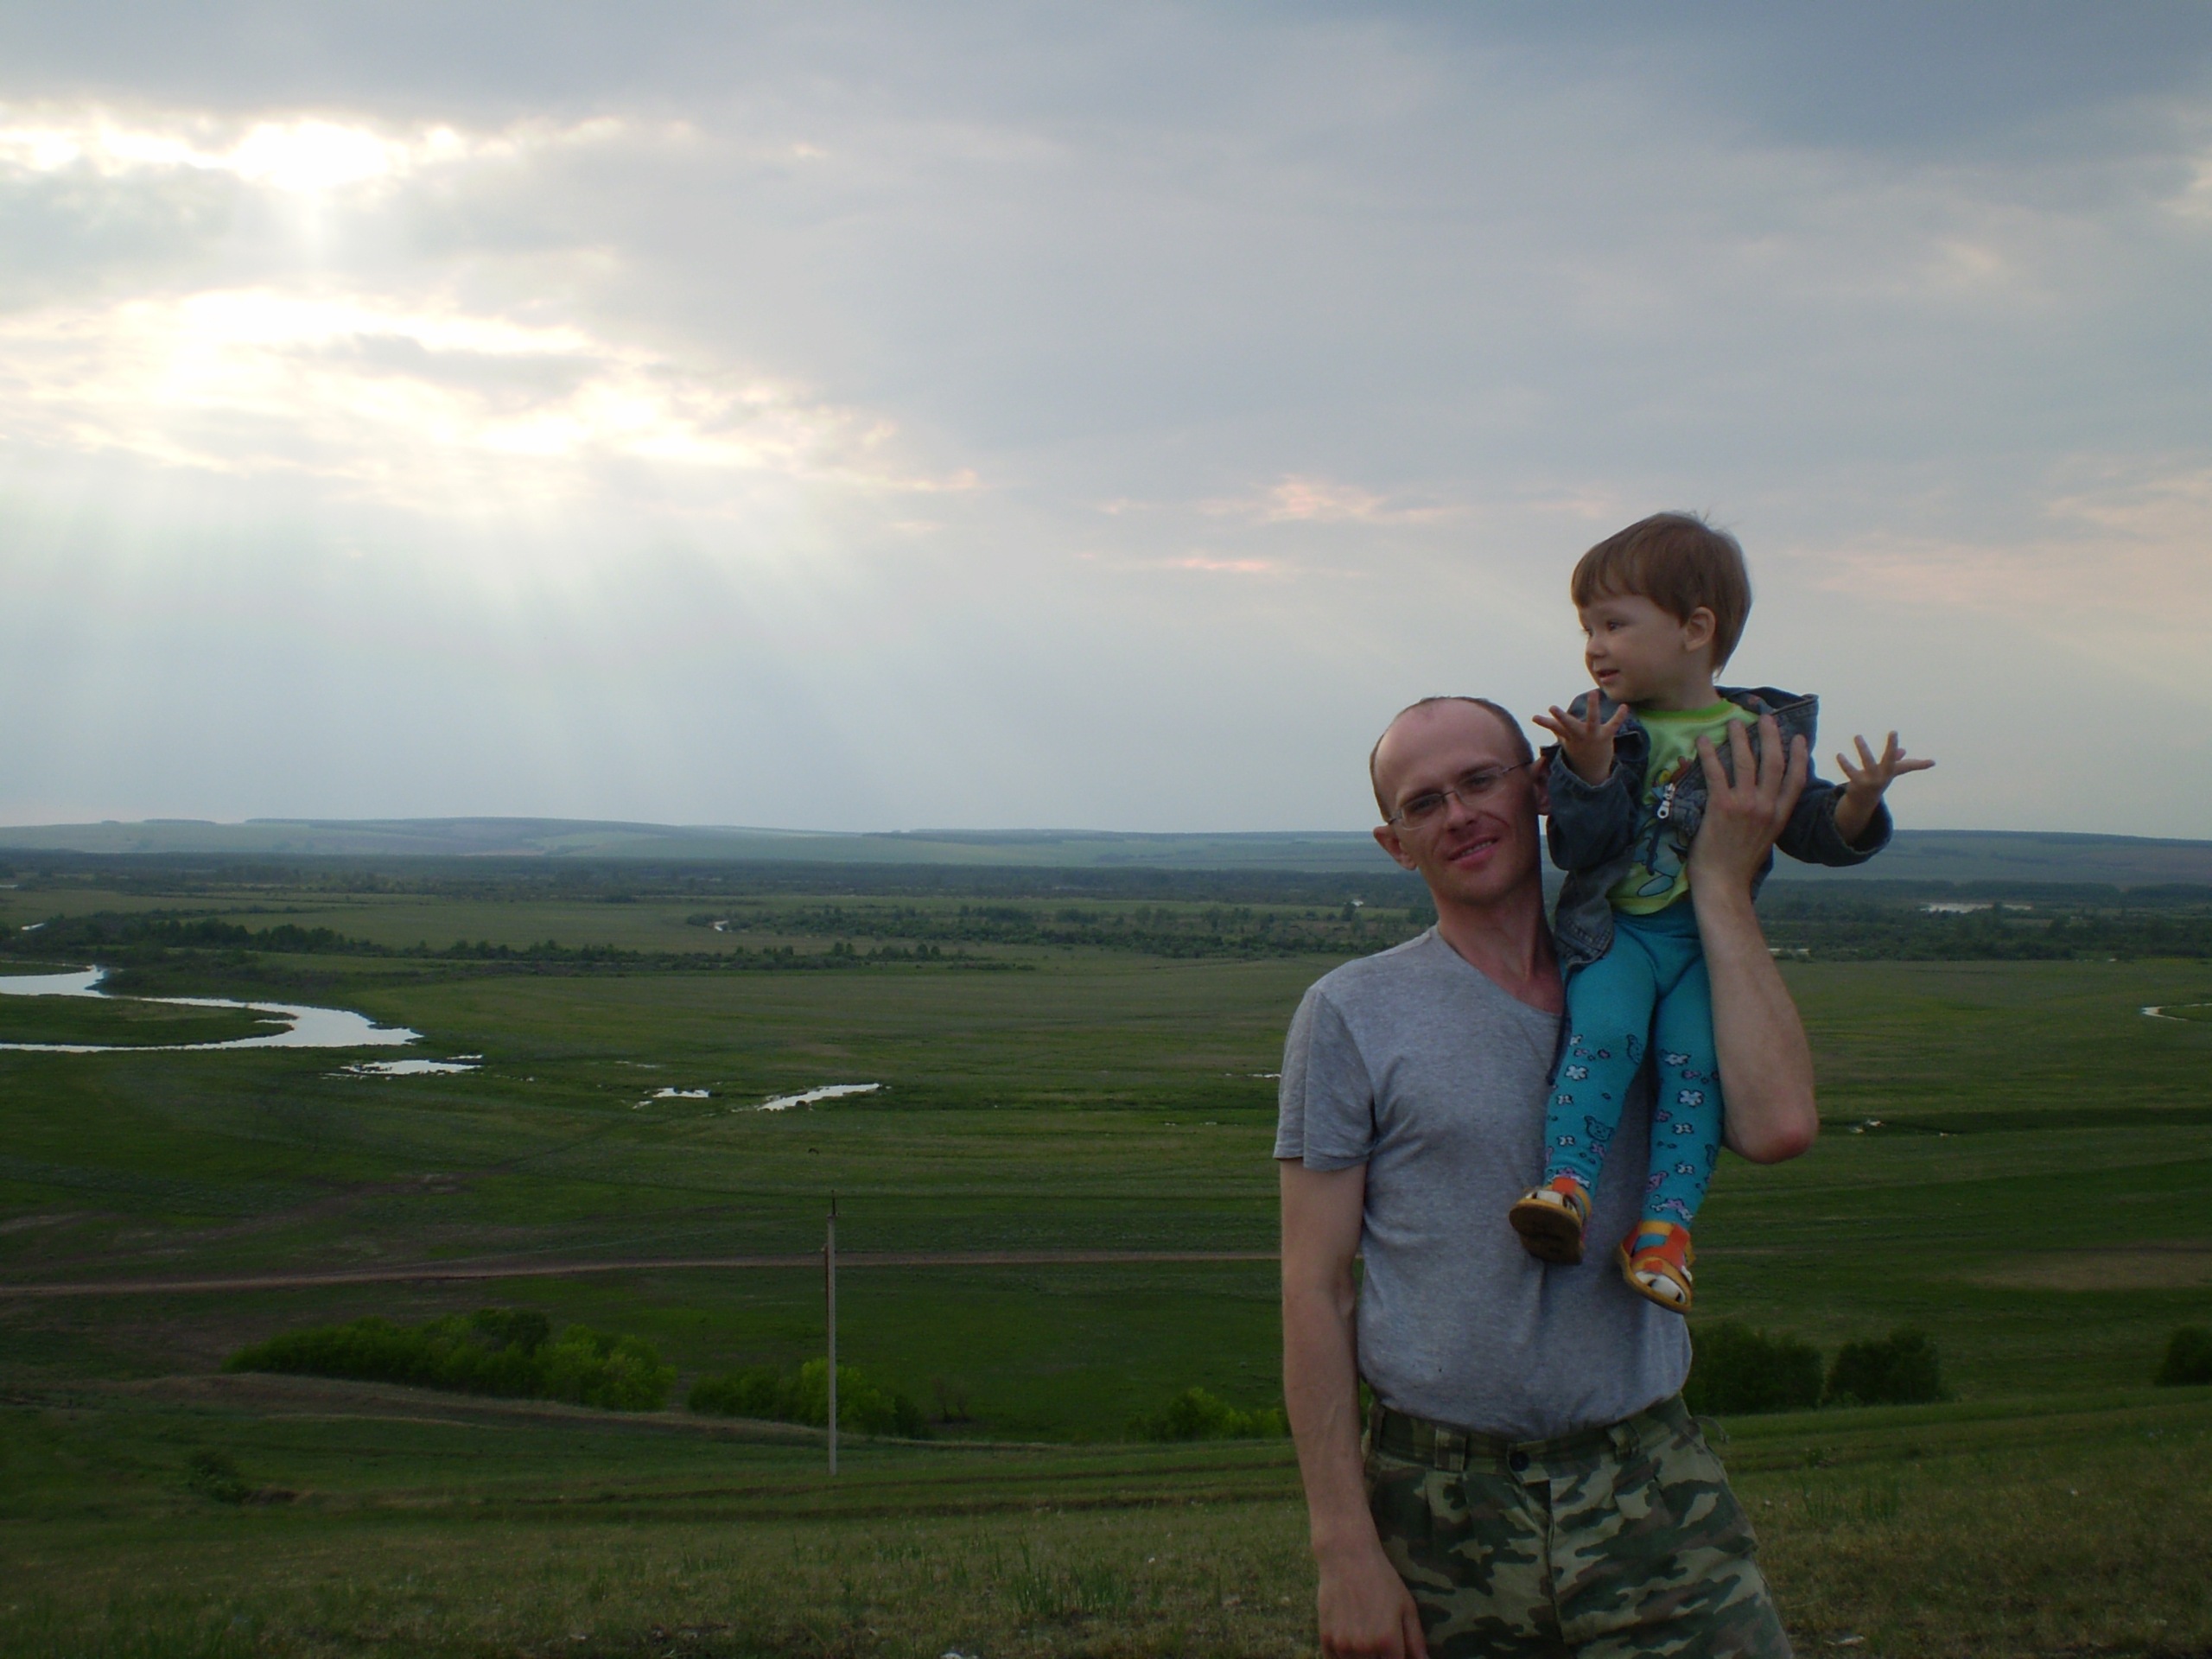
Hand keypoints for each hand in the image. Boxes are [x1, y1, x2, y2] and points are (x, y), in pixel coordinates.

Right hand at [1316, 1540, 1428, 1658]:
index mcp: (1387, 1642)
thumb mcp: (1406, 1607)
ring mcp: (1342, 1645)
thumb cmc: (1382, 1580)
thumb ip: (1416, 1641)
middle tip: (1382, 1645)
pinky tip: (1351, 1641)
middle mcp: (1364, 1648)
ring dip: (1363, 1658)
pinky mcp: (1326, 1639)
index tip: (1395, 1651)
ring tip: (1366, 1640)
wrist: (1347, 1557)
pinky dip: (1344, 1657)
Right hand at [1532, 698, 1627, 785]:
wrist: (1592, 771)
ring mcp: (1592, 736)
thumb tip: (1536, 718)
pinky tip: (1625, 706)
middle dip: (1560, 717)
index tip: (1534, 717)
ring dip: (1592, 707)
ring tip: (1593, 693)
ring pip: (1591, 720)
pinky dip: (1619, 716)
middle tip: (1551, 707)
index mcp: (1569, 736)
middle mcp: (1579, 735)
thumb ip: (1554, 728)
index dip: (1544, 722)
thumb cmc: (1578, 751)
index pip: (1554, 728)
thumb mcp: (1564, 740)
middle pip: (1568, 725)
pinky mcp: (1606, 736)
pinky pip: (1613, 725)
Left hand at [1686, 713, 1807, 893]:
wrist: (1723, 884)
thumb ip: (1766, 818)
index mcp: (1779, 816)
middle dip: (1770, 736)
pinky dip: (1710, 754)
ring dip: (1740, 738)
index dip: (1799, 756)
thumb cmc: (1739, 864)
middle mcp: (1767, 808)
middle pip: (1774, 763)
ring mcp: (1745, 806)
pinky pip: (1716, 773)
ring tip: (1733, 722)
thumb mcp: (1764, 839)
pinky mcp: (1722, 807)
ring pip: (1746, 762)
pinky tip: (1703, 741)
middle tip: (1765, 718)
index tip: (1798, 738)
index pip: (1796, 779)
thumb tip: (1762, 800)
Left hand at [1834, 732, 1932, 845]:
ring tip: (1858, 736)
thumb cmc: (1878, 782)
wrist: (1864, 801)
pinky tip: (1839, 754)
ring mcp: (1870, 780)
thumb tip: (1903, 750)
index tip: (1896, 732)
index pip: (1898, 758)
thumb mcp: (1886, 771)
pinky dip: (1845, 763)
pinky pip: (1850, 772)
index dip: (1897, 746)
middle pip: (1889, 759)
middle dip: (1892, 747)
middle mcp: (1883, 775)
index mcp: (1890, 771)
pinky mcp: (1857, 783)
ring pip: (1868, 762)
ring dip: (1864, 749)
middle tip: (1894, 732)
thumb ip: (1894, 760)